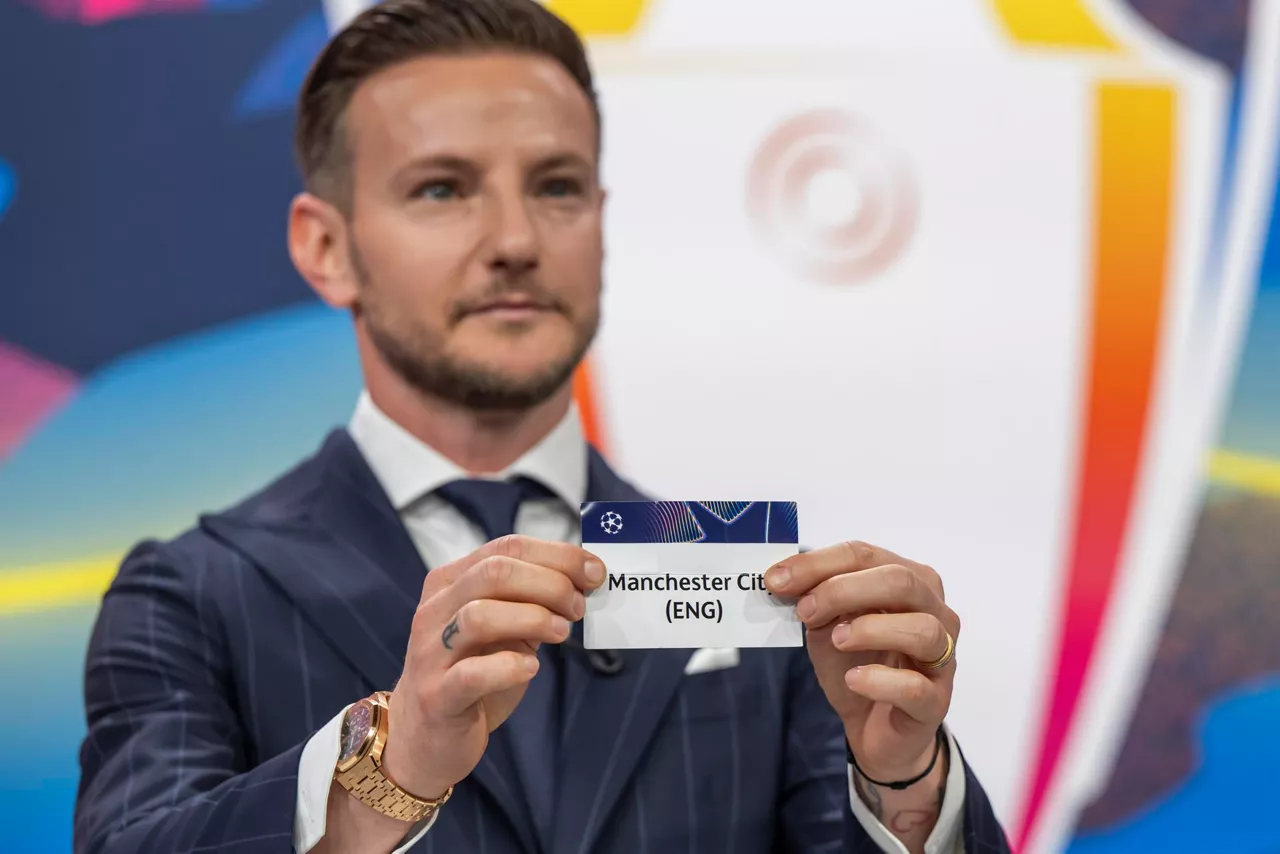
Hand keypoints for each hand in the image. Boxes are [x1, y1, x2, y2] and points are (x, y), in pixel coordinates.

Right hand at [381, 535, 605, 799]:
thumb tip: (585, 581)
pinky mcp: (437, 697)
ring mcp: (431, 653)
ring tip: (561, 633)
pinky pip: (472, 674)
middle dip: (550, 584)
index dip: (558, 555)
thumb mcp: (502, 629)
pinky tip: (531, 668)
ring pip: (479, 615)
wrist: (424, 738)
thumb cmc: (472, 674)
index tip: (595, 571)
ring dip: (533, 619)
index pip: (506, 547)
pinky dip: (510, 667)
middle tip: (578, 607)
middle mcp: (435, 610)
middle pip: (494, 572)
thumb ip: (530, 602)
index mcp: (451, 582)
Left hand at [765, 541, 957, 781]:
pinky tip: (854, 679)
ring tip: (837, 640)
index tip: (777, 580)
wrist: (873, 727)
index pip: (866, 555)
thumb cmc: (857, 663)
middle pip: (901, 581)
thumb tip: (782, 577)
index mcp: (910, 581)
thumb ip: (814, 597)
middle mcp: (936, 611)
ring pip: (921, 628)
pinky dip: (880, 681)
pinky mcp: (936, 701)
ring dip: (870, 629)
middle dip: (843, 590)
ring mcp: (942, 657)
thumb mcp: (828, 624)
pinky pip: (915, 686)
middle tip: (806, 611)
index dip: (819, 563)